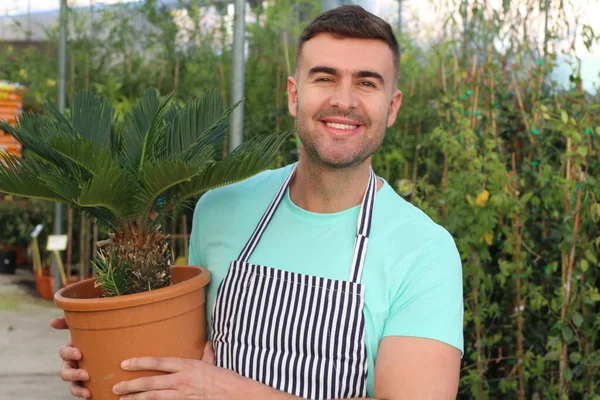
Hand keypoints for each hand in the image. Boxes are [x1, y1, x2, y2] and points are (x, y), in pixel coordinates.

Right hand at [50, 317, 90, 398]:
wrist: (109, 349)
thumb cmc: (95, 336)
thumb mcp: (84, 328)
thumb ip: (69, 322)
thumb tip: (51, 322)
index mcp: (71, 351)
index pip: (64, 353)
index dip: (69, 353)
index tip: (79, 354)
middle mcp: (72, 365)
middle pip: (65, 372)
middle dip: (73, 374)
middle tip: (85, 374)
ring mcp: (78, 376)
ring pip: (72, 385)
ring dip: (77, 389)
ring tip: (87, 392)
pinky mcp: (86, 385)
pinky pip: (82, 392)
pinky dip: (83, 395)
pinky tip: (91, 396)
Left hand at [112, 340, 241, 399]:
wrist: (236, 395)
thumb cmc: (226, 379)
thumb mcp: (213, 362)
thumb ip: (206, 354)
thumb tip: (207, 343)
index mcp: (187, 365)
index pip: (158, 362)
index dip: (140, 362)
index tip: (125, 363)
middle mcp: (181, 380)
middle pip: (150, 382)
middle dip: (131, 385)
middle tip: (116, 386)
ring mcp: (182, 395)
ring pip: (153, 397)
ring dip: (135, 398)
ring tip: (122, 399)